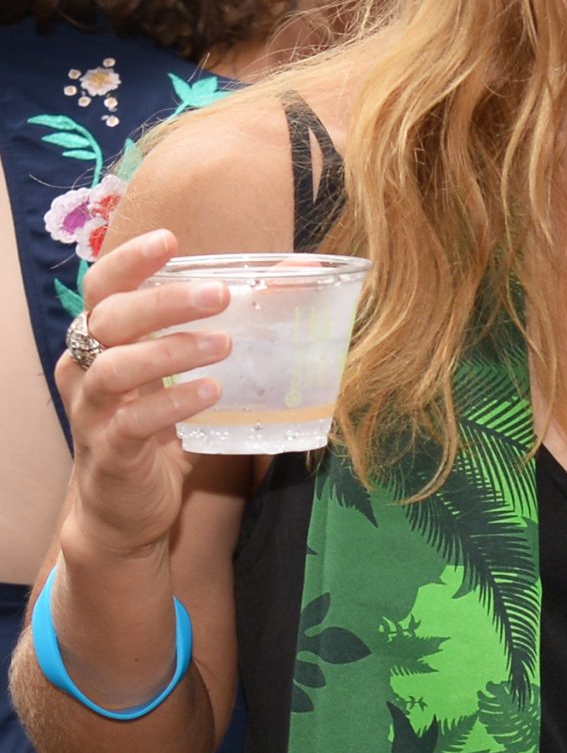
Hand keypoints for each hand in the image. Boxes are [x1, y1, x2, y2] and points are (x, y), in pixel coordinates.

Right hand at [57, 226, 230, 563]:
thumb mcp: (183, 378)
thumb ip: (219, 332)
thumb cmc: (159, 431)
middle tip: (217, 295)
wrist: (127, 511)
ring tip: (223, 344)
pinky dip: (173, 404)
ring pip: (116, 367)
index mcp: (103, 343)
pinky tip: (210, 393)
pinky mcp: (109, 452)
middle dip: (163, 301)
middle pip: (110, 319)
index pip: (104, 288)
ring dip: (171, 350)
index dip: (130, 261)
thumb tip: (294, 279)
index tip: (170, 240)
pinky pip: (134, 421)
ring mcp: (93, 412)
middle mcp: (88, 369)